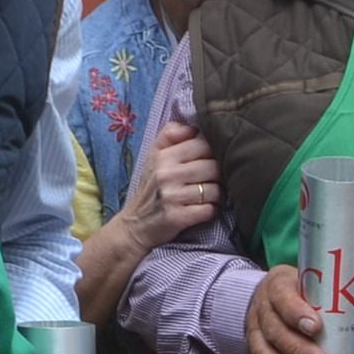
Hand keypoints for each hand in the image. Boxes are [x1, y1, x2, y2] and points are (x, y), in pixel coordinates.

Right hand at [115, 120, 219, 250]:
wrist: (134, 226)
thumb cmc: (150, 188)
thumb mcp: (154, 156)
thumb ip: (171, 135)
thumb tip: (193, 127)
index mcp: (162, 156)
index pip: (203, 144)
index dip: (213, 153)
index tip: (210, 161)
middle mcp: (166, 174)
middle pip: (213, 167)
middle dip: (219, 175)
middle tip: (213, 181)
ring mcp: (172, 196)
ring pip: (214, 189)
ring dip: (217, 195)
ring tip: (209, 196)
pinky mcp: (177, 217)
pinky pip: (209, 210)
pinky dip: (211, 211)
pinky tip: (204, 210)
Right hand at [246, 263, 330, 353]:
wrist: (269, 299)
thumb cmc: (302, 292)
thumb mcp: (318, 288)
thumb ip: (344, 302)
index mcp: (278, 286)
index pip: (282, 298)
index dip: (296, 313)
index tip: (317, 328)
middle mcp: (262, 309)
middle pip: (275, 332)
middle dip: (300, 352)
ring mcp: (255, 333)